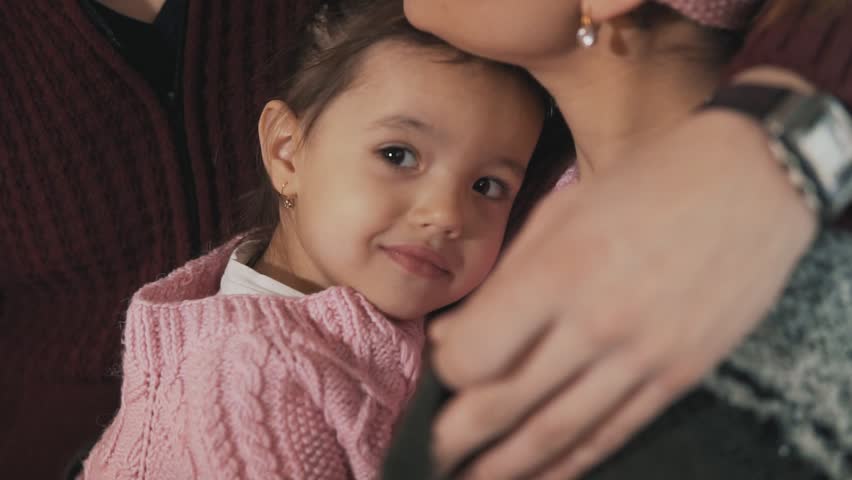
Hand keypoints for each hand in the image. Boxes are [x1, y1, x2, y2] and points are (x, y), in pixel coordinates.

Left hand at [428, 109, 816, 478]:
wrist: (754, 182)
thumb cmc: (649, 181)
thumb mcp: (563, 211)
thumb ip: (506, 276)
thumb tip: (456, 333)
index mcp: (559, 270)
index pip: (477, 353)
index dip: (447, 371)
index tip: (442, 370)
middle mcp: (597, 322)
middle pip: (507, 403)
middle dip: (459, 438)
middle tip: (433, 454)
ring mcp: (642, 356)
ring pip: (558, 432)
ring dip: (508, 466)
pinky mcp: (677, 375)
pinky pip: (614, 431)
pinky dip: (572, 462)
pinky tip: (543, 476)